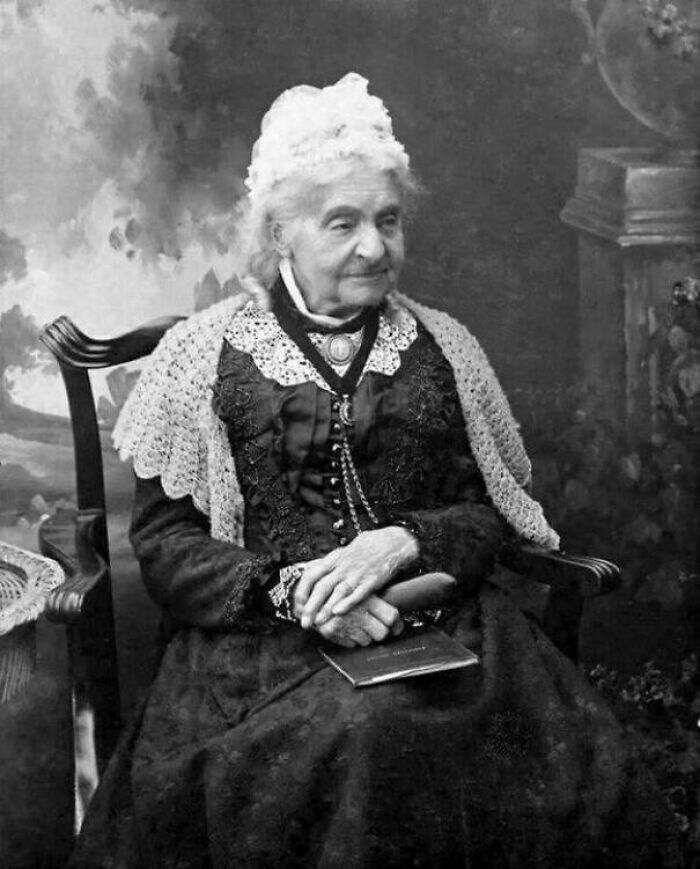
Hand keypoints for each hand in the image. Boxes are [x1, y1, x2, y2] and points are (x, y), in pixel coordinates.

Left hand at [294, 526, 418, 628]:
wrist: (391, 542)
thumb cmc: (365, 549)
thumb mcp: (343, 552)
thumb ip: (327, 562)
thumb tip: (307, 569)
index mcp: (334, 559)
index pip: (312, 574)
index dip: (303, 590)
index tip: (297, 604)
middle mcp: (343, 566)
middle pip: (322, 586)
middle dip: (311, 606)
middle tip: (304, 621)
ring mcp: (357, 573)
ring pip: (338, 591)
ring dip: (326, 608)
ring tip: (318, 622)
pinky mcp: (372, 580)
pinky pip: (358, 593)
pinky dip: (348, 603)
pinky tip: (339, 612)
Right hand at [314, 595, 403, 647]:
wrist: (307, 591)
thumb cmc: (335, 587)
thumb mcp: (355, 585)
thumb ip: (373, 595)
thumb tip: (393, 613)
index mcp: (365, 598)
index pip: (390, 616)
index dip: (396, 624)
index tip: (396, 626)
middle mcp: (356, 613)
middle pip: (381, 633)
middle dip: (382, 632)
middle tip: (379, 627)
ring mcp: (344, 625)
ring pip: (367, 641)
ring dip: (366, 636)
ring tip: (360, 625)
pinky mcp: (333, 634)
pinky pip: (351, 644)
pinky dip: (352, 639)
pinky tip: (348, 629)